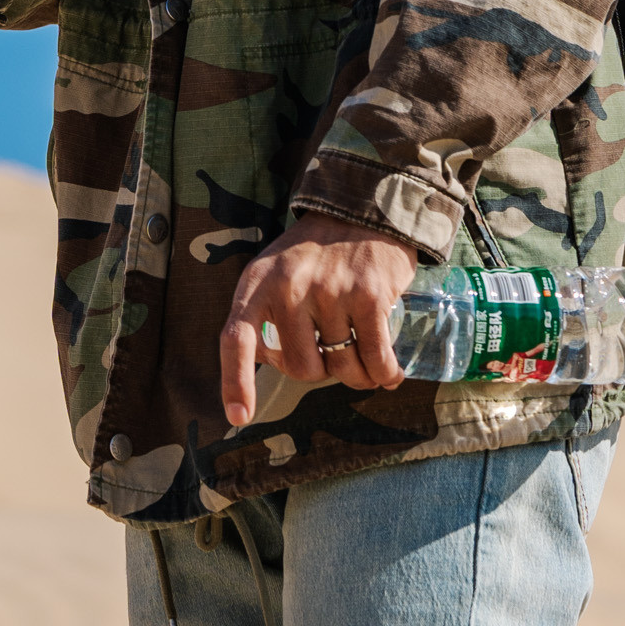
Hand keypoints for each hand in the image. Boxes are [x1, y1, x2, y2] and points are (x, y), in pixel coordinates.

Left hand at [221, 215, 417, 425]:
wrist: (361, 208)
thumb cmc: (313, 252)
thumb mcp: (273, 272)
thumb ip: (263, 314)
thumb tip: (268, 364)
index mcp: (256, 283)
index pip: (236, 339)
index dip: (235, 382)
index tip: (239, 417)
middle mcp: (288, 287)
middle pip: (303, 369)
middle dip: (322, 371)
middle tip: (333, 350)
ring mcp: (329, 291)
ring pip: (342, 368)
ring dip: (358, 376)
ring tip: (364, 360)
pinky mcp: (369, 296)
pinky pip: (376, 360)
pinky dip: (385, 374)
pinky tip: (389, 373)